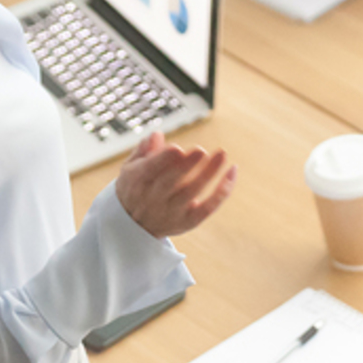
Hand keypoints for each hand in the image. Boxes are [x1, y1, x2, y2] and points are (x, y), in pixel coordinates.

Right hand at [113, 133, 235, 238]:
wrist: (134, 227)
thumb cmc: (135, 188)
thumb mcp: (130, 168)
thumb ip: (144, 150)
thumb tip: (157, 135)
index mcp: (137, 181)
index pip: (149, 171)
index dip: (163, 160)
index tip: (177, 148)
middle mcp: (153, 199)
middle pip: (171, 182)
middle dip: (186, 166)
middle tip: (200, 150)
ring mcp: (172, 212)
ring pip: (192, 192)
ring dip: (208, 173)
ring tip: (221, 154)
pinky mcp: (189, 221)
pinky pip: (209, 207)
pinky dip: (222, 191)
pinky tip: (231, 171)